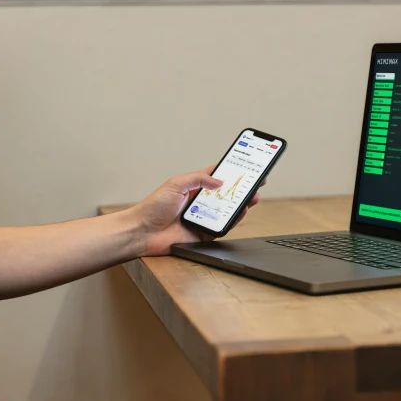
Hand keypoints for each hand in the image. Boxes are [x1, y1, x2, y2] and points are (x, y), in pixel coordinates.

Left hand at [128, 165, 262, 256]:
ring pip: (228, 210)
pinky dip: (234, 220)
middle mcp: (200, 202)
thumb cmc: (153, 207)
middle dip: (242, 188)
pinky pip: (224, 227)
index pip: (216, 176)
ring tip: (254, 196)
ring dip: (242, 203)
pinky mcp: (204, 234)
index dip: (231, 171)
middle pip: (226, 194)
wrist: (142, 233)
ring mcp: (203, 218)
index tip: (246, 166)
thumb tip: (220, 181)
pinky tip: (242, 211)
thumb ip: (198, 179)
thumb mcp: (176, 184)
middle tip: (257, 182)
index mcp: (193, 188)